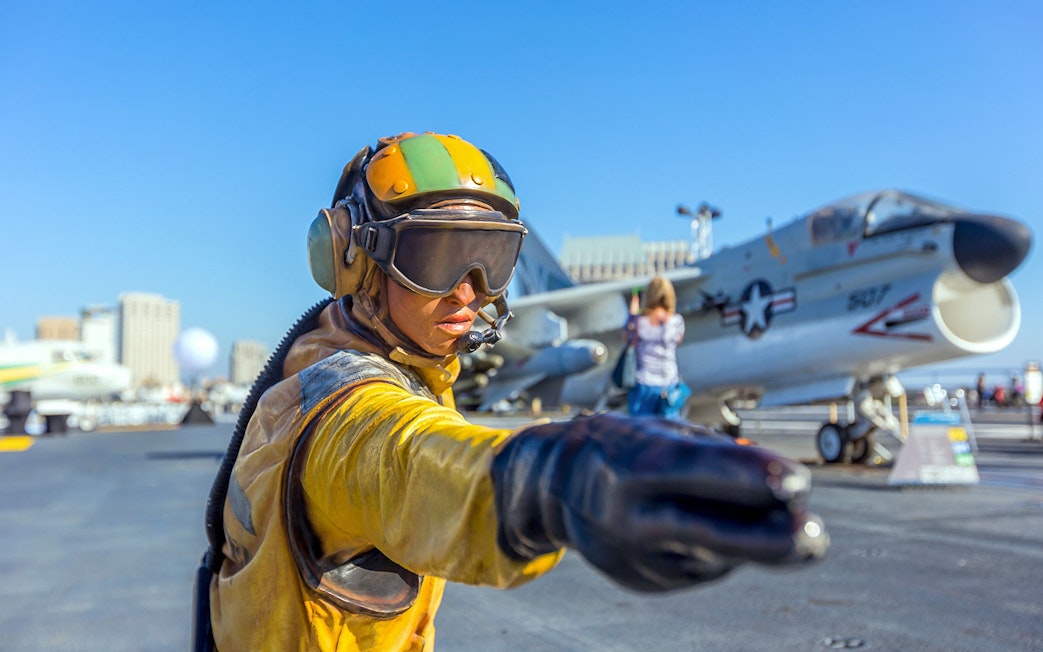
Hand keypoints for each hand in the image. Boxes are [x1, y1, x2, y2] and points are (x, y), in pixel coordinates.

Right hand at [492, 413, 827, 591]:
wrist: (554, 486)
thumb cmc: (624, 447)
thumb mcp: (663, 434)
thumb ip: (721, 457)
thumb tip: (787, 492)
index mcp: (629, 463)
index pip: (695, 470)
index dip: (748, 476)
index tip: (797, 481)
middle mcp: (627, 514)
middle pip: (707, 533)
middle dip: (767, 539)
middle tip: (815, 534)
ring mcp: (634, 555)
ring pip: (716, 554)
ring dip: (756, 536)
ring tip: (773, 514)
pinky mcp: (645, 581)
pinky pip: (704, 567)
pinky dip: (723, 547)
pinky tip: (710, 526)